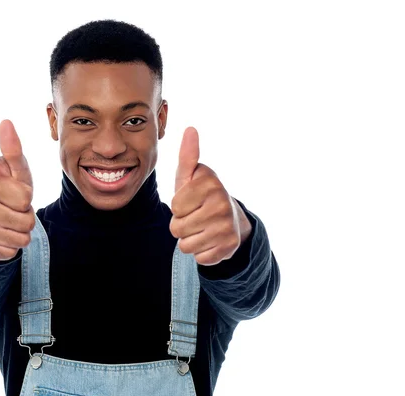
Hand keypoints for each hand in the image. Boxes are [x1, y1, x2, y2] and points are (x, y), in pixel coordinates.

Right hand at [0, 120, 35, 260]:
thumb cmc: (6, 188)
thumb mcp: (14, 170)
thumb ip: (12, 149)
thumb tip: (6, 122)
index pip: (26, 197)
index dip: (26, 196)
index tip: (14, 192)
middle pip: (27, 221)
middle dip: (25, 216)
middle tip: (12, 209)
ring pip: (22, 238)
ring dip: (20, 231)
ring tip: (9, 220)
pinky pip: (12, 252)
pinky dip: (11, 245)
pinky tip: (1, 234)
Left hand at [169, 127, 251, 265]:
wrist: (230, 219)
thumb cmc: (201, 196)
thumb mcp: (191, 176)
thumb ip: (187, 155)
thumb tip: (190, 129)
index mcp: (210, 182)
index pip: (174, 206)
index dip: (178, 207)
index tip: (191, 200)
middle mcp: (222, 202)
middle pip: (177, 228)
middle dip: (182, 225)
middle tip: (196, 216)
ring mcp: (227, 226)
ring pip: (185, 245)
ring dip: (190, 239)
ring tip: (202, 228)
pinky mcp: (229, 246)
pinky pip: (199, 258)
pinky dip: (201, 252)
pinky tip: (210, 240)